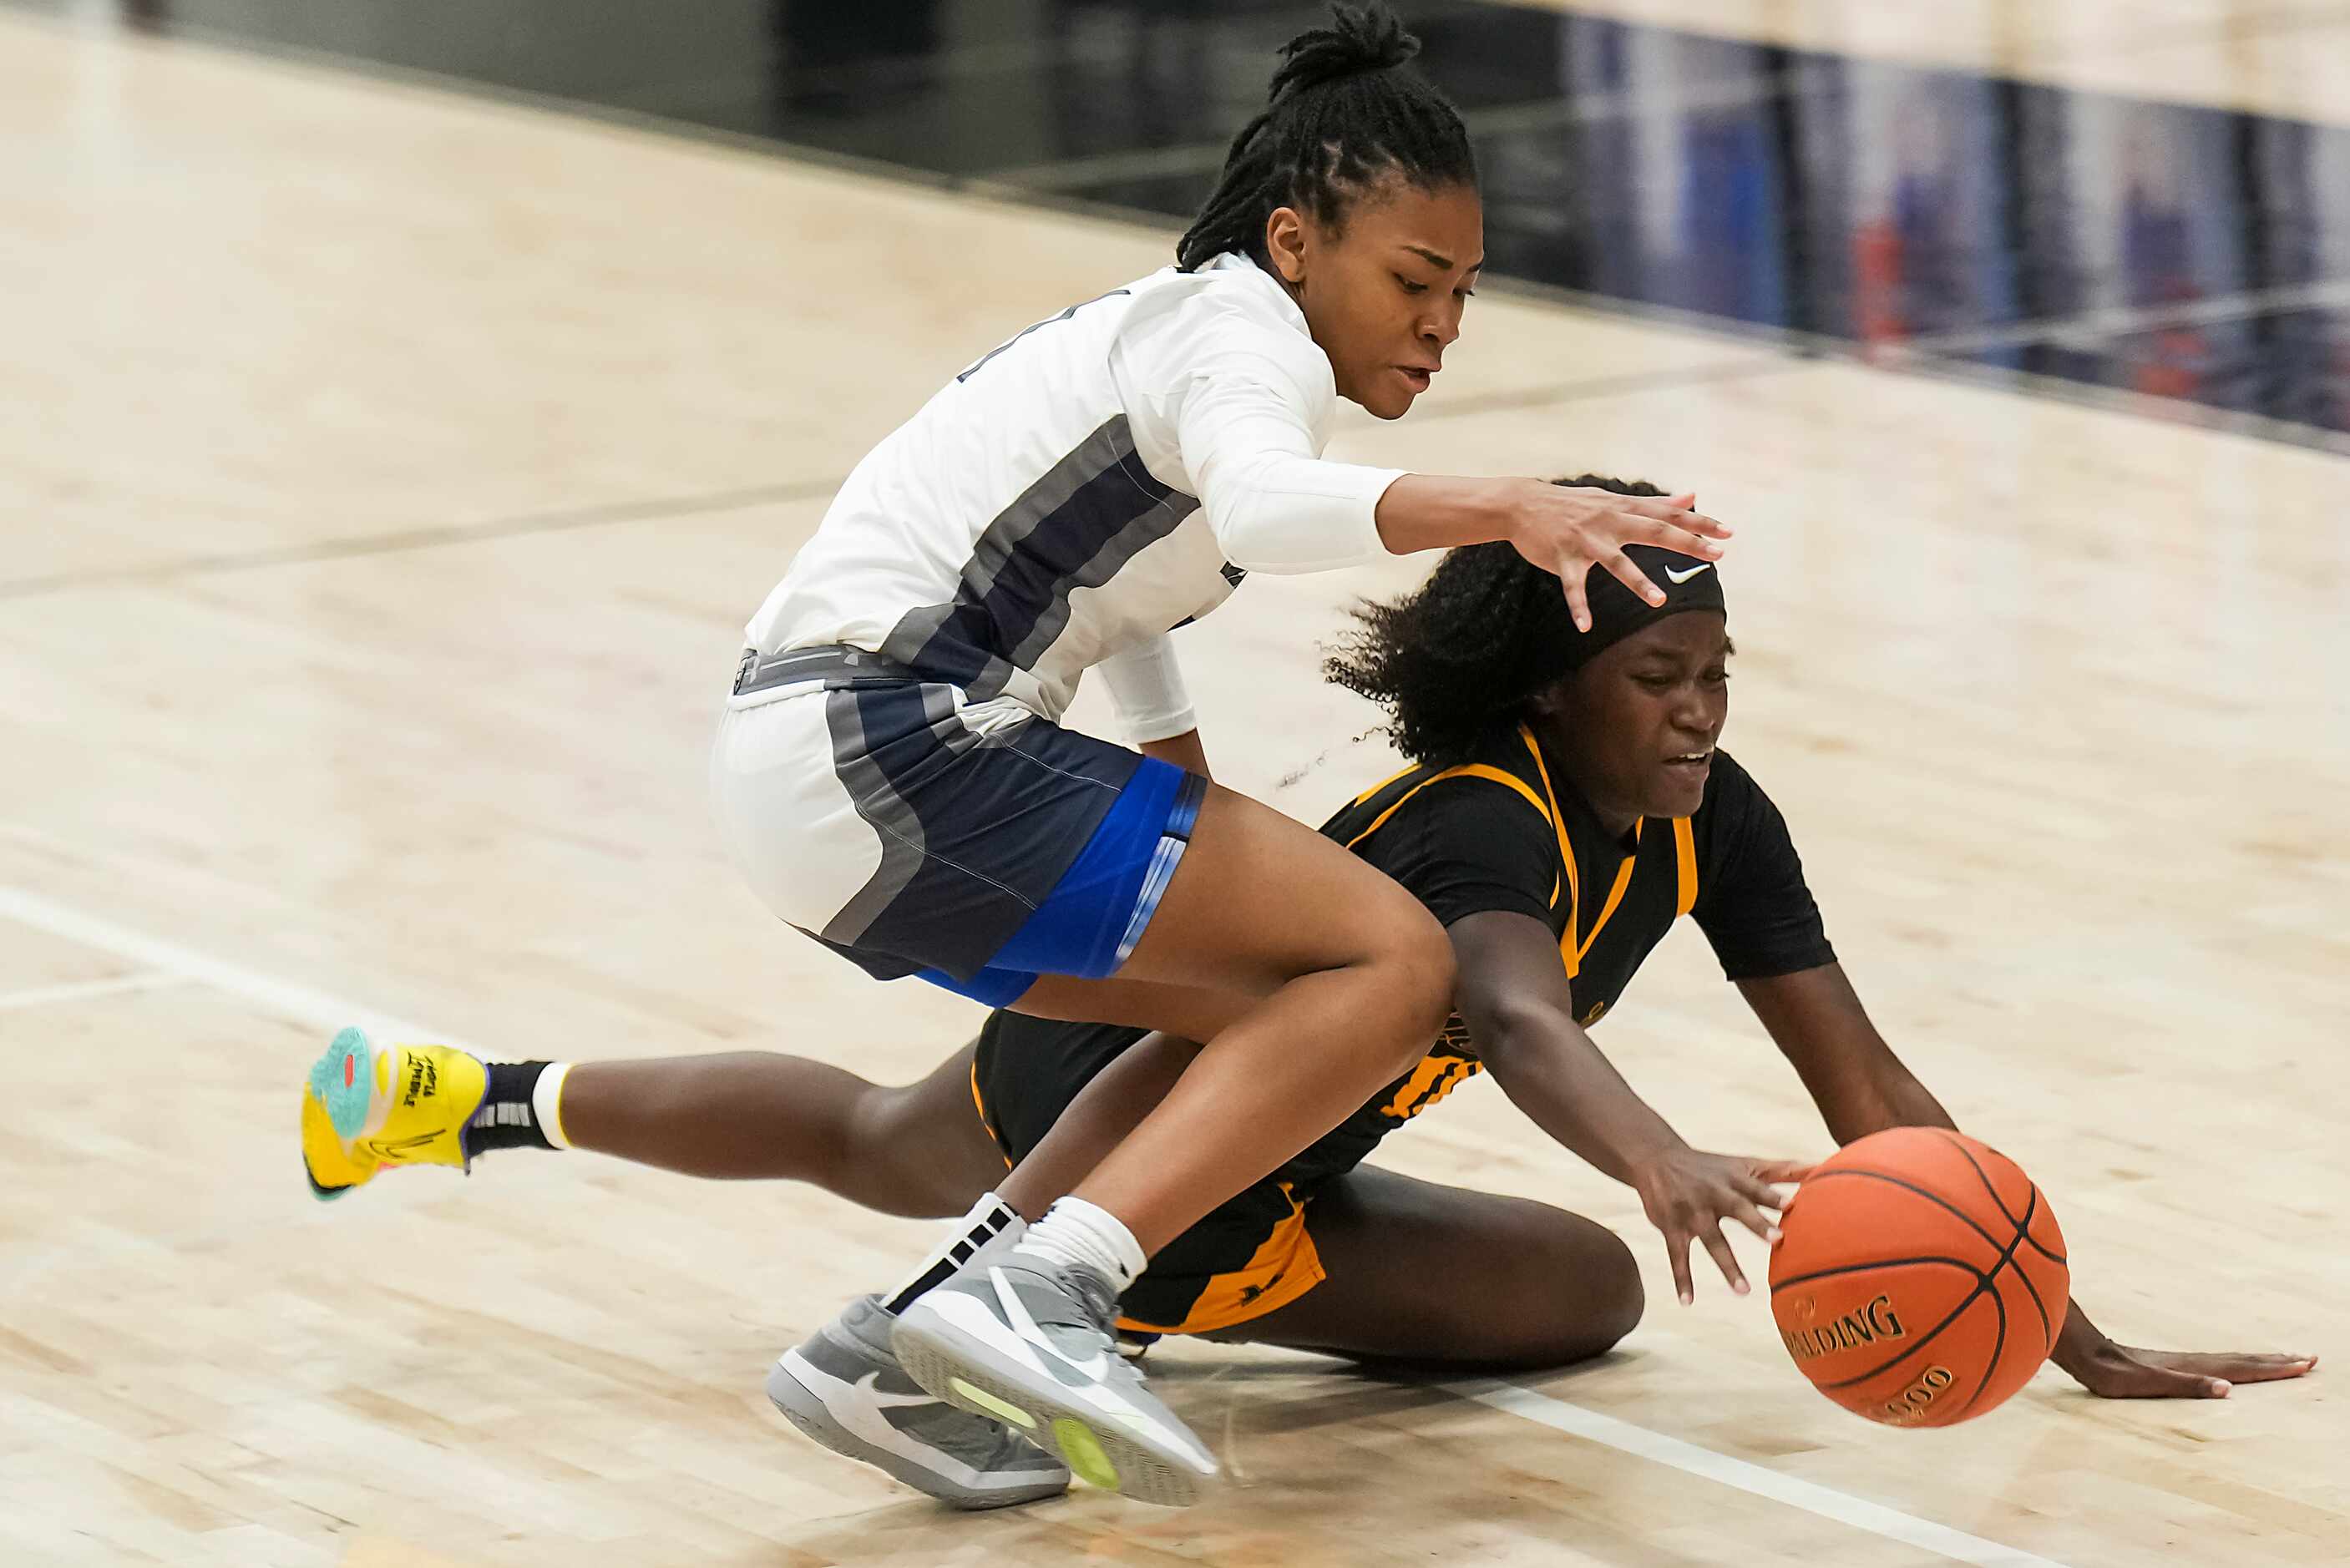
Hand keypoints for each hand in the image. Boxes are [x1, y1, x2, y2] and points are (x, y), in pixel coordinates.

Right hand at [1504, 485, 1732, 631]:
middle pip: (1654, 531)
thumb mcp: (1613, 498)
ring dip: (1638, 582)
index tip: (1728, 533)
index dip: (1699, 522)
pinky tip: (1586, 626)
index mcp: (1623, 508)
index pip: (1668, 514)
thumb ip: (1654, 502)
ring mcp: (1586, 541)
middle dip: (1686, 543)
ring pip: (1617, 562)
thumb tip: (1691, 496)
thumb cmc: (1572, 504)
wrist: (1523, 503)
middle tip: (1717, 556)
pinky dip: (1578, 606)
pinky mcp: (1563, 558)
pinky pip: (1573, 586)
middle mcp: (1609, 522)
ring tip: (1660, 601)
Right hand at [1630, 1148, 1812, 1305]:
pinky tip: (1687, 1302)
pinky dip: (1682, 1279)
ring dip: (1727, 1265)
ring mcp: (1692, 1212)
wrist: (1657, 1159)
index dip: (1772, 1196)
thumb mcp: (1744, 1164)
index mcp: (1734, 1179)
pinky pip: (1677, 1256)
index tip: (1792, 1205)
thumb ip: (1782, 1170)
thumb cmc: (1713, 1167)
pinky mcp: (1672, 1228)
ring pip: (1711, 1239)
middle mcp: (1714, 1193)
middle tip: (1778, 1240)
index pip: (1756, 1187)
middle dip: (1756, 1223)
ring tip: (1743, 1291)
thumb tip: (1821, 1168)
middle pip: (1737, 1208)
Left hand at [2058, 1337, 2317, 1398]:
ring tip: (2284, 1358)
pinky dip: (2234, 1363)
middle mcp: (2192, 1362)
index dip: (2274, 1369)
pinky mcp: (2170, 1364)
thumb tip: (2227, 1389)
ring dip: (2259, 1360)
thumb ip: (2187, 1386)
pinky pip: (2214, 1362)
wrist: (2084, 1352)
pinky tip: (2233, 1367)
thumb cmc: (2112, 1374)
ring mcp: (2182, 1361)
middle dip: (2277, 1362)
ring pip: (2230, 1359)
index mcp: (2193, 1368)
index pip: (2242, 1369)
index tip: (2305, 1364)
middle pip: (2243, 1361)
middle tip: (2310, 1359)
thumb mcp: (2147, 1384)